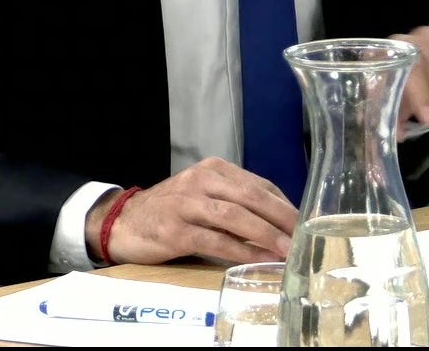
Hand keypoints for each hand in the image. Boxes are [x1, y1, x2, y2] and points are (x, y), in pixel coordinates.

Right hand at [90, 157, 296, 265]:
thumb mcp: (205, 194)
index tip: (304, 222)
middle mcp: (202, 180)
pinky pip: (214, 240)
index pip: (258, 184)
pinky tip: (256, 259)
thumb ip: (236, 201)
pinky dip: (239, 251)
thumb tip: (280, 220)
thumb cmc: (173, 210)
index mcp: (215, 168)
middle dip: (281, 217)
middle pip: (251, 196)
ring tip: (286, 250)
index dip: (284, 204)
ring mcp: (187, 203)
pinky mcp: (175, 230)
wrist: (123, 221)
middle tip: (304, 235)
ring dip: (265, 234)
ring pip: (234, 216)